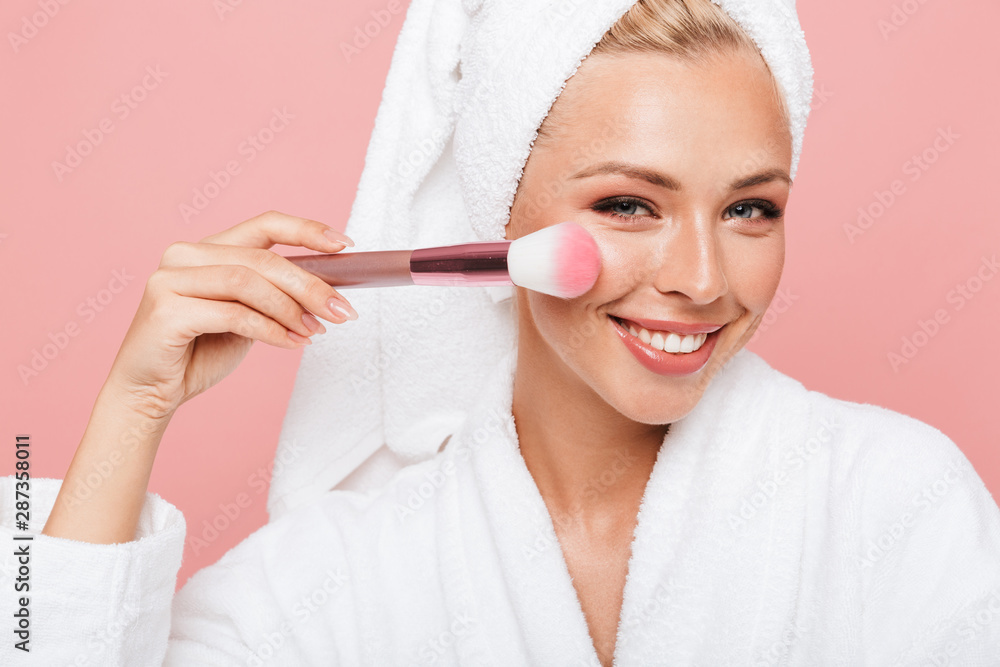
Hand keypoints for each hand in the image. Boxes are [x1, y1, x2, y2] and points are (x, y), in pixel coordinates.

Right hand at [105, 210, 356, 421]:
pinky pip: (234, 314)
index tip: (345, 245)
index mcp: (207, 250)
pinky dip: (270, 330)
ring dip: (291, 310)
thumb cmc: (199, 353)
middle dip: (310, 286)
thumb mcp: (248, 318)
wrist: (149, 393)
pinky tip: (291, 343)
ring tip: (314, 332)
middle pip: (263, 259)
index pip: (264, 224)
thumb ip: (274, 297)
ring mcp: (170, 278)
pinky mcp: (166, 309)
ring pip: (249, 282)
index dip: (307, 230)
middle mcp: (185, 254)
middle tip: (342, 310)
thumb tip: (328, 291)